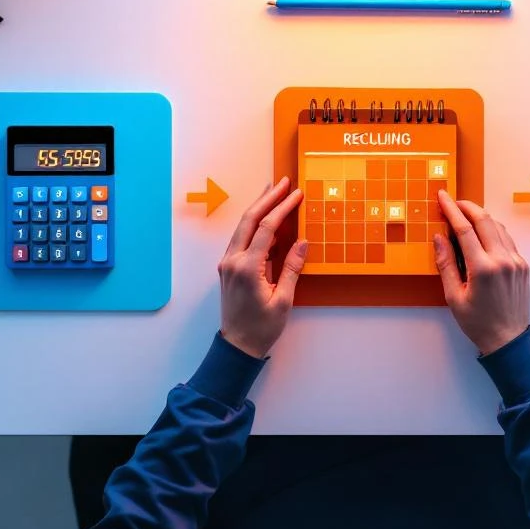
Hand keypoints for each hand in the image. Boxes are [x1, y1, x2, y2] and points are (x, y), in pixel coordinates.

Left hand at [217, 177, 306, 358]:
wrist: (237, 346)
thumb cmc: (261, 328)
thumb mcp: (283, 300)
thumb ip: (291, 268)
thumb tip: (302, 243)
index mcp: (247, 268)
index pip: (266, 229)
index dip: (282, 208)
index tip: (297, 194)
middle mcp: (232, 261)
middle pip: (249, 220)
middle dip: (268, 198)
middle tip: (284, 182)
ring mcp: (227, 263)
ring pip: (242, 227)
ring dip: (259, 208)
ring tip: (274, 192)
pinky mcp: (228, 267)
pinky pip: (241, 239)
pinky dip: (254, 225)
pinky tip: (266, 219)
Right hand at [433, 192, 529, 354]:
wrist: (508, 339)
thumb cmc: (478, 323)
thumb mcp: (453, 296)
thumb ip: (445, 264)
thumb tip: (439, 237)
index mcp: (482, 269)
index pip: (464, 229)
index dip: (451, 210)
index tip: (443, 197)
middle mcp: (502, 261)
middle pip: (484, 220)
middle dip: (467, 207)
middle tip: (453, 202)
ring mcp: (516, 262)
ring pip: (498, 227)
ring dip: (481, 217)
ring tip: (465, 216)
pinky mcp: (523, 265)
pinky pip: (507, 239)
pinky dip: (493, 230)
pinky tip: (483, 233)